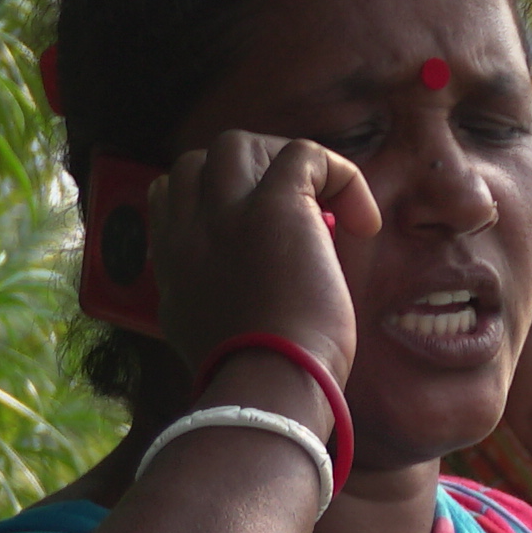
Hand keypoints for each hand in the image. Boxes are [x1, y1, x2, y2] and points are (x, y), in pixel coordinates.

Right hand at [142, 122, 369, 402]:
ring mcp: (227, 212)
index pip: (169, 190)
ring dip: (283, 165)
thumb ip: (205, 303)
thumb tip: (238, 295)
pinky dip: (340, 174)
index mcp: (171, 260)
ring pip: (240, 143)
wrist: (268, 389)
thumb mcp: (203, 340)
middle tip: (294, 214)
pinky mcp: (275, 207)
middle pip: (202, 160)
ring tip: (323, 209)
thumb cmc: (253, 381)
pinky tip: (362, 221)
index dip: (213, 195)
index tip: (252, 226)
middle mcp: (189, 228)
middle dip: (249, 174)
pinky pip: (304, 154)